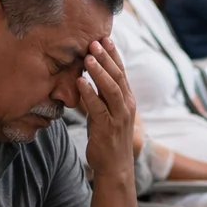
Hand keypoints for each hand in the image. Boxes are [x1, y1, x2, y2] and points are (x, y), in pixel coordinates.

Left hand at [80, 37, 137, 182]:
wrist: (115, 167)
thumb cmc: (109, 139)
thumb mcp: (108, 113)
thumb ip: (103, 96)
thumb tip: (90, 77)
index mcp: (127, 100)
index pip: (122, 72)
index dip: (114, 55)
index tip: (105, 38)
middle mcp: (126, 106)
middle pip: (118, 76)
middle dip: (107, 58)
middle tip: (95, 41)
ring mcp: (119, 117)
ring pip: (111, 89)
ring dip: (99, 71)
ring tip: (88, 57)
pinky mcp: (108, 128)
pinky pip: (98, 108)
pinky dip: (89, 93)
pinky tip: (80, 82)